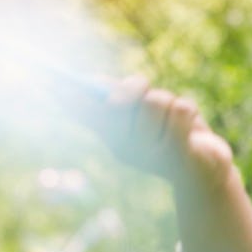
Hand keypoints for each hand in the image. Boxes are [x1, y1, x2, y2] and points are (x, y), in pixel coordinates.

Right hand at [70, 75, 233, 186]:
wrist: (206, 171)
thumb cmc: (171, 135)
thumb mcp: (143, 114)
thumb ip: (118, 97)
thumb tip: (91, 81)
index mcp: (113, 137)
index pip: (83, 113)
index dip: (64, 97)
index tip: (46, 80)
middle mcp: (128, 149)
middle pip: (118, 101)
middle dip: (133, 88)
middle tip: (143, 88)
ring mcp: (153, 154)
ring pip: (155, 100)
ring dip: (168, 102)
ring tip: (176, 120)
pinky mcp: (180, 154)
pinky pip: (180, 110)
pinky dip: (189, 112)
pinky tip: (191, 131)